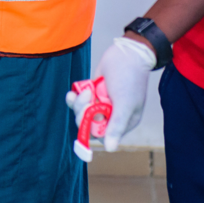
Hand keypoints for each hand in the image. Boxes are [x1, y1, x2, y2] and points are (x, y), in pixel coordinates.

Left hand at [66, 36, 155, 151]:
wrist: (126, 54)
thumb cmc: (129, 79)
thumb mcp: (125, 104)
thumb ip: (116, 126)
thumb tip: (109, 148)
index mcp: (123, 122)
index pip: (102, 135)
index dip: (91, 128)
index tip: (89, 116)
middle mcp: (111, 115)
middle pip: (88, 124)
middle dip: (83, 113)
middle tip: (88, 98)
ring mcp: (100, 103)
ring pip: (81, 112)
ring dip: (79, 103)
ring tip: (86, 90)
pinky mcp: (92, 93)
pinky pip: (78, 101)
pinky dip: (74, 97)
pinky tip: (73, 91)